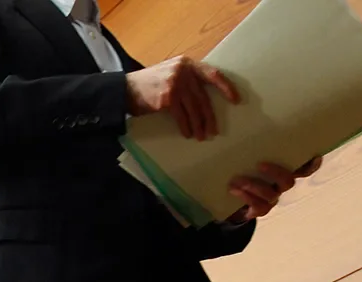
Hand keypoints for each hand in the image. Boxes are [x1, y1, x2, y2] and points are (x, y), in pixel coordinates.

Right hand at [125, 56, 240, 140]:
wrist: (126, 90)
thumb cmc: (150, 85)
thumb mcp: (171, 73)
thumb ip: (188, 79)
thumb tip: (206, 100)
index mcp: (187, 64)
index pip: (213, 74)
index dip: (226, 87)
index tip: (236, 100)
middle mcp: (183, 71)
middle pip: (203, 98)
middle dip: (209, 116)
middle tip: (214, 130)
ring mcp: (176, 84)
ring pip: (194, 109)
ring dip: (199, 125)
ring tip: (201, 136)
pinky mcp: (168, 98)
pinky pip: (182, 116)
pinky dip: (186, 127)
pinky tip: (188, 134)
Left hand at [226, 156, 322, 221]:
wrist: (232, 198)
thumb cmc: (244, 172)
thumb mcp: (248, 160)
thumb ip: (252, 147)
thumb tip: (240, 124)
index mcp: (283, 172)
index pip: (303, 169)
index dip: (310, 165)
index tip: (315, 157)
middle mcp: (280, 186)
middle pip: (288, 182)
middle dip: (276, 173)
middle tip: (260, 165)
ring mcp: (272, 199)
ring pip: (271, 195)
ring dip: (254, 186)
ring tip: (236, 180)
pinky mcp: (260, 209)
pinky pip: (259, 206)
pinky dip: (246, 197)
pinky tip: (233, 189)